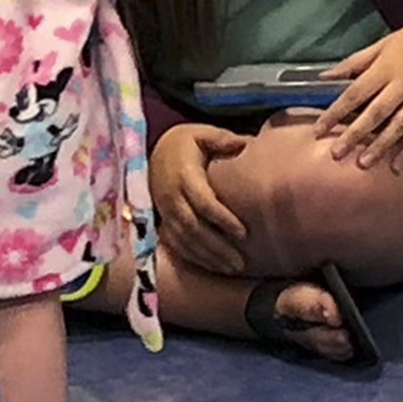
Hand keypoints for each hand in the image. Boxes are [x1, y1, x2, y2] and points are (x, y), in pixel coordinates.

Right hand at [151, 125, 252, 276]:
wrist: (157, 150)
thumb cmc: (187, 141)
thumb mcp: (202, 133)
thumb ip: (223, 139)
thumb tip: (245, 144)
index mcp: (184, 176)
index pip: (204, 203)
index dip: (223, 219)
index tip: (243, 233)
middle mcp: (172, 197)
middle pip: (194, 228)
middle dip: (217, 247)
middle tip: (240, 262)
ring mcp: (165, 211)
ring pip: (185, 240)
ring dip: (207, 256)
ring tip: (232, 269)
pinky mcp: (162, 219)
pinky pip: (175, 243)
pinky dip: (193, 256)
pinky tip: (212, 266)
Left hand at [312, 24, 402, 170]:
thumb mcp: (380, 46)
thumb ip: (353, 64)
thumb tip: (323, 78)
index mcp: (385, 69)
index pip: (355, 93)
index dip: (335, 112)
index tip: (318, 129)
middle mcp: (402, 86)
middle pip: (375, 113)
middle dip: (355, 134)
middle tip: (336, 154)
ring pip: (398, 125)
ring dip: (381, 146)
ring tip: (363, 163)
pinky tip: (397, 166)